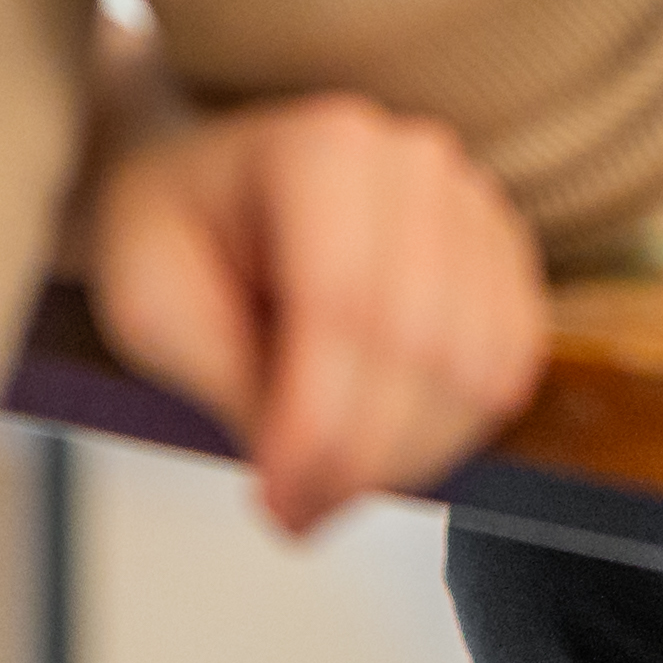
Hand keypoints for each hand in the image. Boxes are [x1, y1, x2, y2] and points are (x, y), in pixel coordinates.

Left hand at [77, 81, 552, 536]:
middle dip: (360, 457)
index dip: (319, 422)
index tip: (276, 500)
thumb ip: (224, 375)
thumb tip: (304, 468)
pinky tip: (384, 446)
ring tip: (329, 485)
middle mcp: (412, 161)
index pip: (345, 302)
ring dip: (406, 457)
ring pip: (475, 366)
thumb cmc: (179, 238)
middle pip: (421, 342)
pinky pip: (512, 364)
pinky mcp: (502, 252)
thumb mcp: (150, 302)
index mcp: (317, 149)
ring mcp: (470, 201)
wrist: (218, 191)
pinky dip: (456, 432)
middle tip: (296, 512)